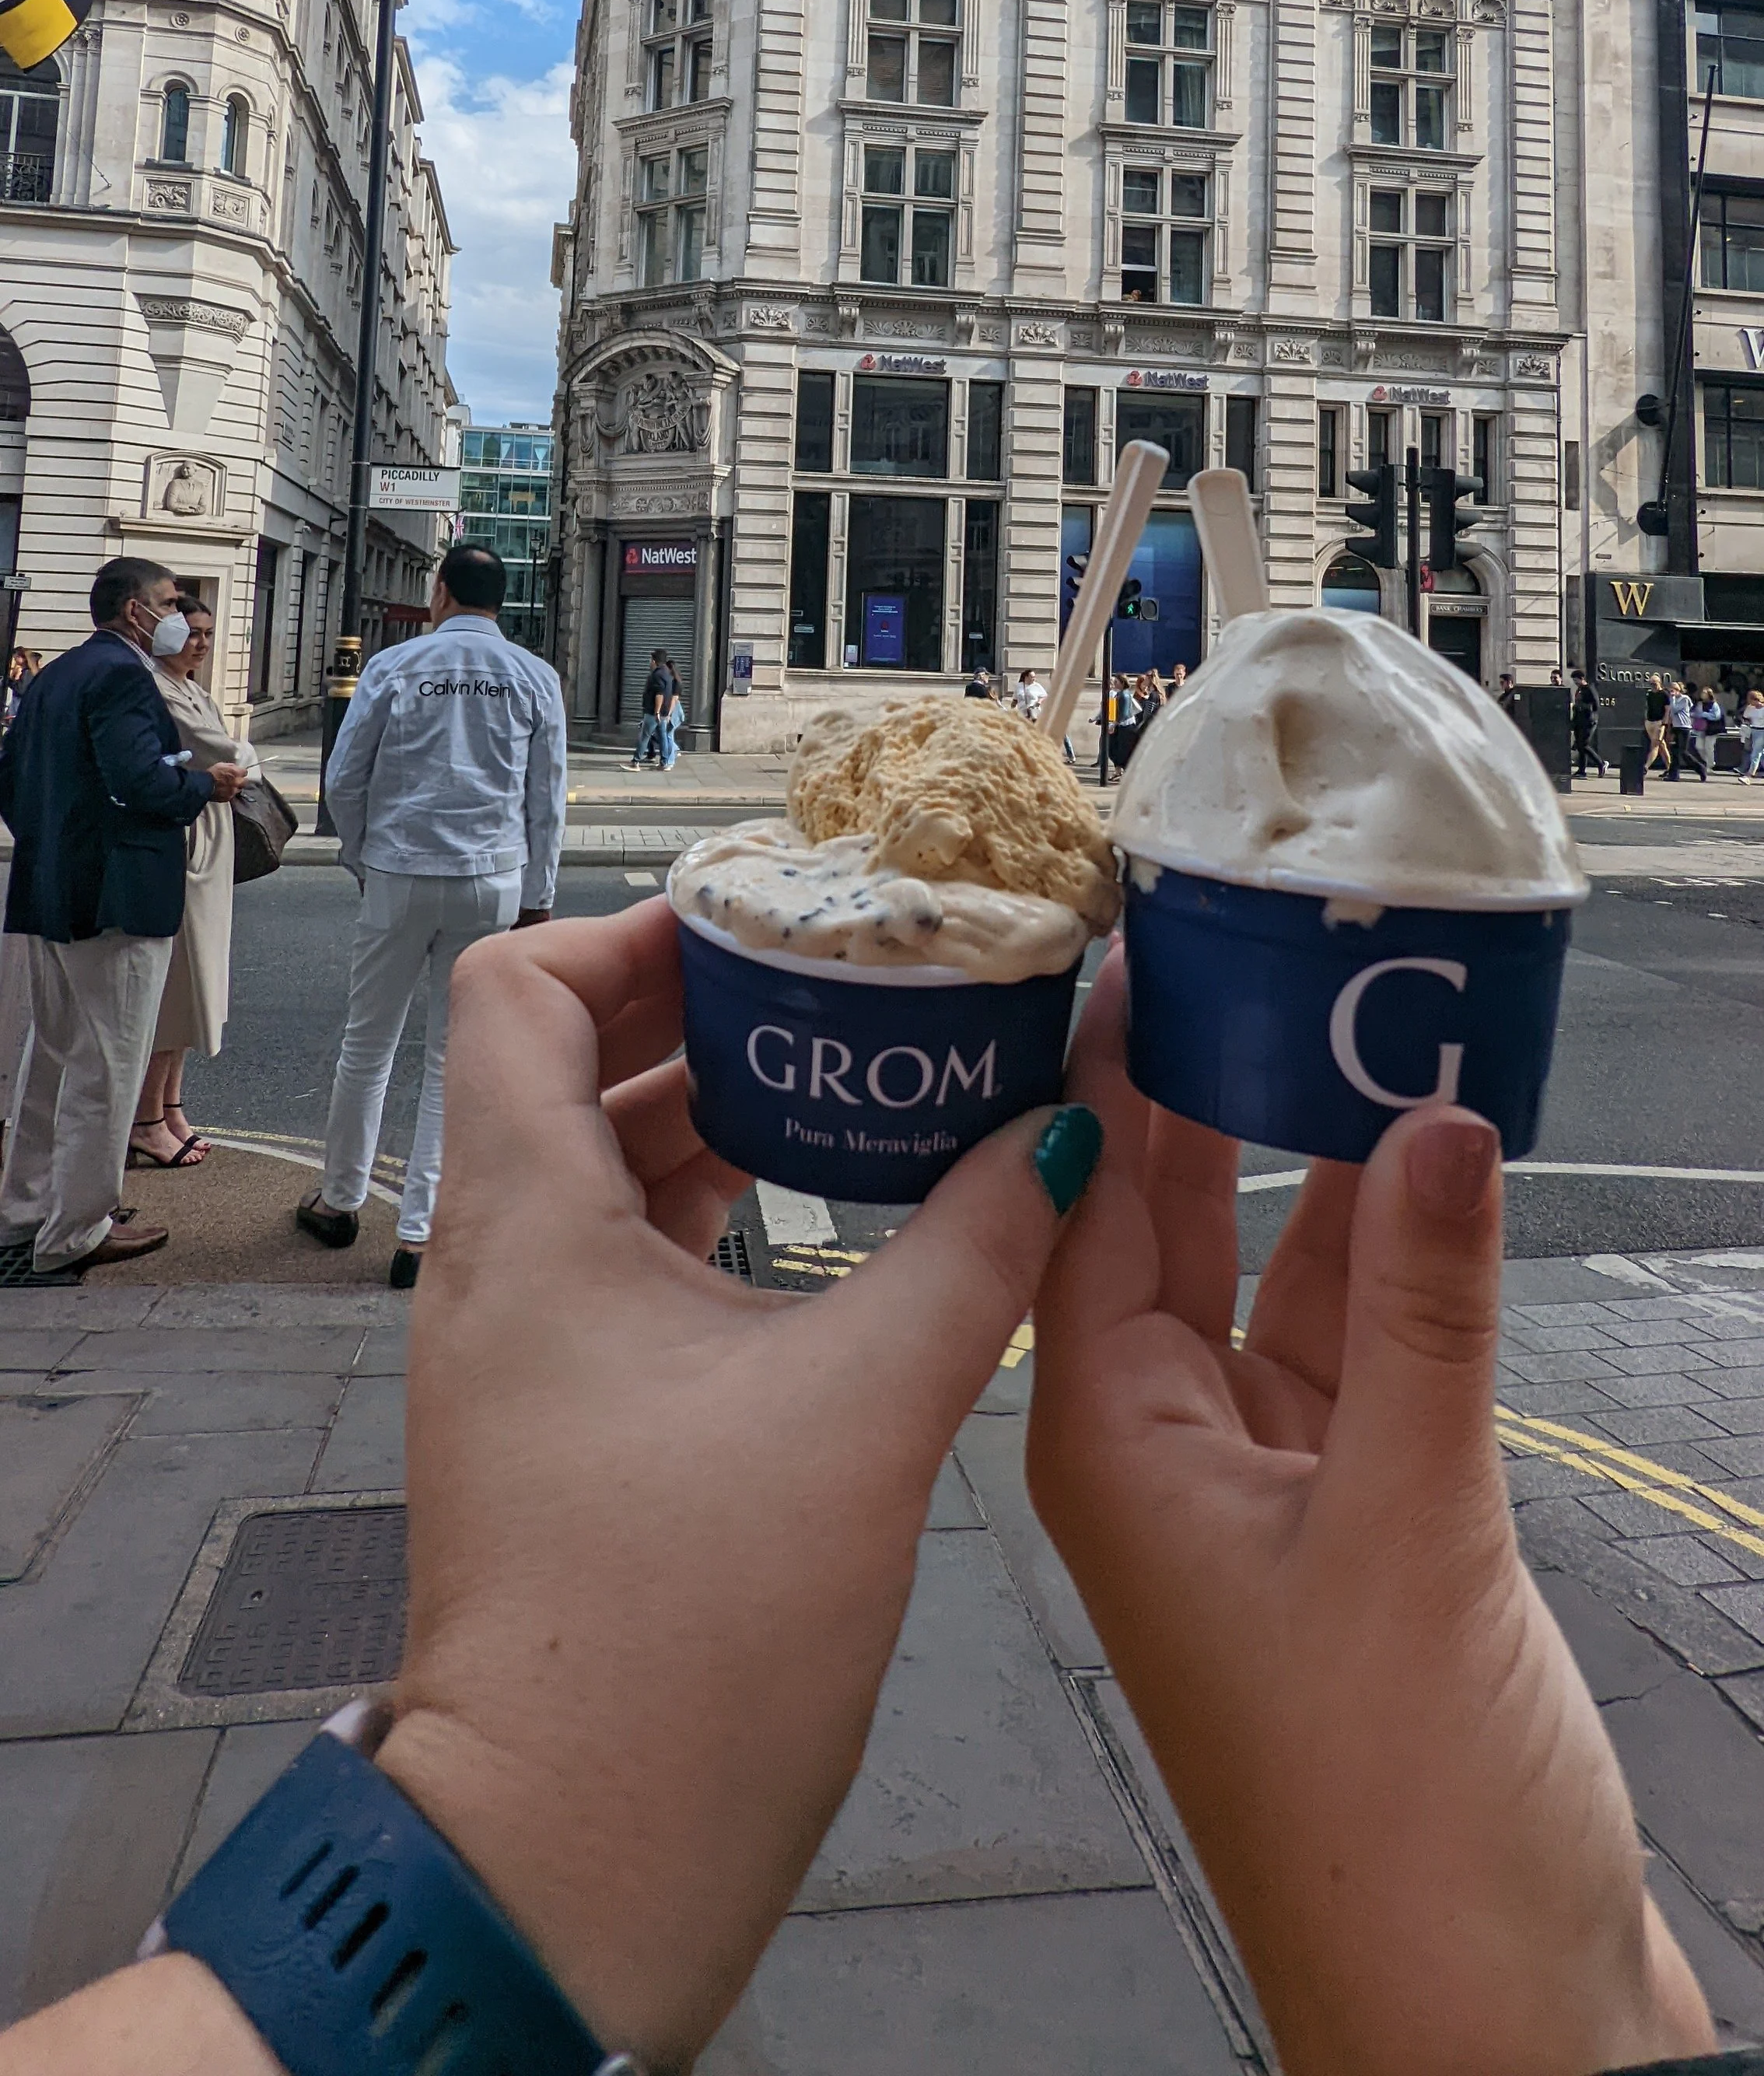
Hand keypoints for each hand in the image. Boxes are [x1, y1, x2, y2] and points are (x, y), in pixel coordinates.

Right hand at [206, 760, 248, 801]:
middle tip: (235, 780)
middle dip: (241, 781)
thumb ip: (231, 767)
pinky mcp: (228, 798)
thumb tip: (235, 768)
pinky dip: (229, 793)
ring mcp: (233, 791)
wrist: (203, 785)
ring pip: (239, 789)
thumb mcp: (221, 765)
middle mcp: (236, 782)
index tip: (239, 773)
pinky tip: (224, 791)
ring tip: (228, 786)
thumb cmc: (210, 774)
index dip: (241, 773)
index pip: (245, 772)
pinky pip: (232, 795)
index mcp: (235, 772)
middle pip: (244, 782)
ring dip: (235, 788)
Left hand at [376, 896, 1098, 2068]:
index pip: (518, 985)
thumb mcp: (865, 1410)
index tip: (773, 930)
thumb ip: (976, 1248)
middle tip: (851, 988)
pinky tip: (826, 1223)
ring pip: (600, 1167)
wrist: (575, 1870)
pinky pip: (621, 1260)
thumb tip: (1067, 1127)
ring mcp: (518, 1357)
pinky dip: (712, 1209)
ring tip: (861, 1084)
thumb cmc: (688, 1635)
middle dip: (709, 1010)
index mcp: (524, 1225)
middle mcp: (494, 1272)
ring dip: (720, 1111)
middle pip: (568, 1062)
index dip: (638, 933)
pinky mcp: (559, 1429)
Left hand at [1027, 949, 1711, 2075]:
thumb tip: (1437, 1125)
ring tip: (1324, 1013)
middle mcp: (1135, 1456)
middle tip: (1222, 939)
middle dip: (1178, 1083)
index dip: (1075, 1060)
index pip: (1054, 1202)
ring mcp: (1228, 1496)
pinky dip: (1366, 1259)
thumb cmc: (1381, 1837)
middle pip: (1135, 1218)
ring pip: (1241, 1278)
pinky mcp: (1323, 1536)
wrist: (1469, 2025)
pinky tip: (1409, 1170)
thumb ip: (1422, 1315)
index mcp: (1088, 1447)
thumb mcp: (1404, 1532)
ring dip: (1286, 1160)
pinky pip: (1324, 1351)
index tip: (1108, 932)